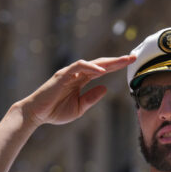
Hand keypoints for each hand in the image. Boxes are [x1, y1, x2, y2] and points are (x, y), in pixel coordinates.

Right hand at [21, 55, 135, 126]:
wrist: (36, 114)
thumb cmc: (56, 111)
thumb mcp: (80, 108)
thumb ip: (92, 98)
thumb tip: (106, 88)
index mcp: (82, 81)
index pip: (102, 70)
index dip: (116, 66)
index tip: (131, 63)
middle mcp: (77, 74)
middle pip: (101, 63)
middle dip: (118, 60)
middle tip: (134, 57)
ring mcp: (70, 73)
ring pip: (92, 62)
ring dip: (108, 61)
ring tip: (123, 60)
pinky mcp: (62, 75)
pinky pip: (78, 67)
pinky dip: (91, 67)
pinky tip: (102, 70)